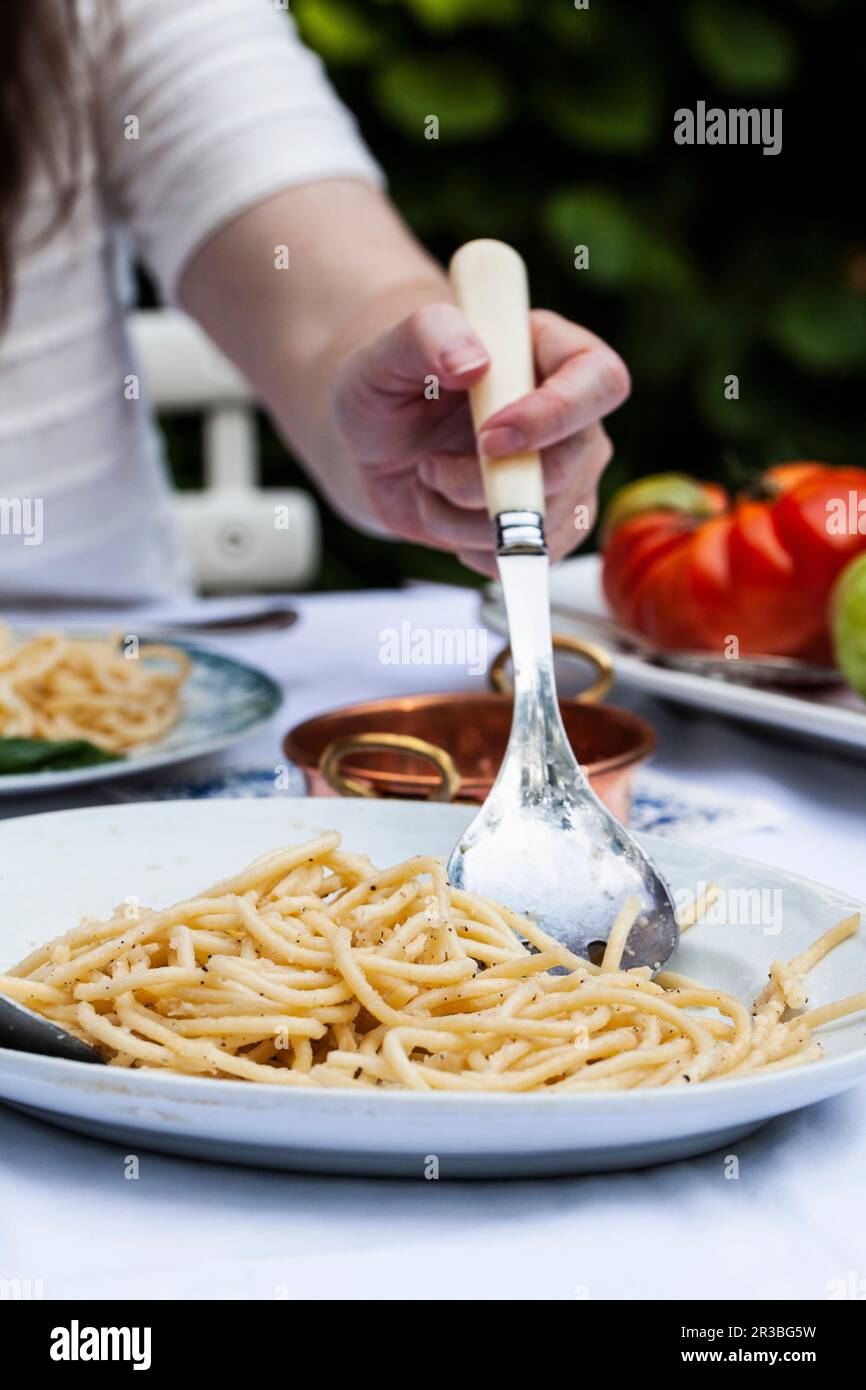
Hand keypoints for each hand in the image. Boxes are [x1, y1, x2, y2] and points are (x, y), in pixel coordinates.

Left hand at [332, 303, 630, 576]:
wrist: (380, 442)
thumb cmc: (389, 385)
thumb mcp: (386, 352)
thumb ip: (427, 336)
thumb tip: (474, 361)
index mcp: (551, 352)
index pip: (599, 380)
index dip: (555, 415)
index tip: (488, 438)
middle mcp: (573, 416)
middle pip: (570, 467)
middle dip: (486, 484)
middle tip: (430, 468)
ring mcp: (568, 474)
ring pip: (545, 524)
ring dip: (467, 521)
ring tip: (428, 483)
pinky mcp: (549, 524)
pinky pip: (531, 558)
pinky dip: (474, 551)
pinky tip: (444, 515)